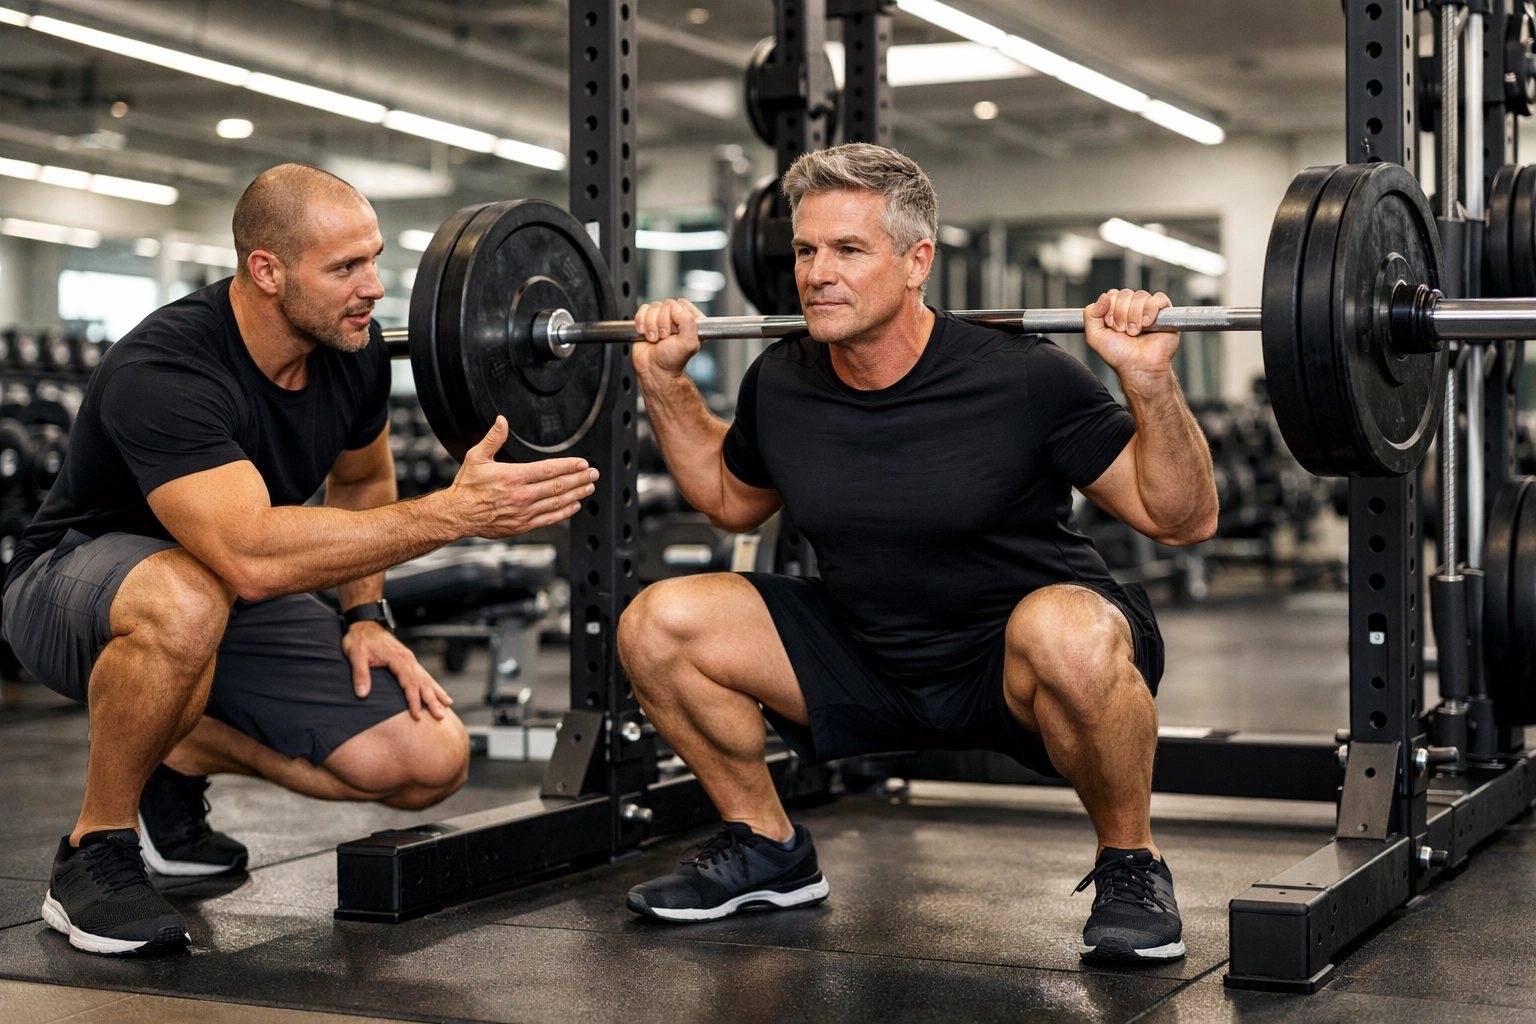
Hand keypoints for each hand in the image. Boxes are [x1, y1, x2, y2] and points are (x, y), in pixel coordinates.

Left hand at [343, 620, 451, 720]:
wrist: (365, 623)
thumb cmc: (360, 638)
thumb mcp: (356, 655)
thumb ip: (361, 674)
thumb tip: (362, 693)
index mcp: (399, 659)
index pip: (410, 683)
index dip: (413, 700)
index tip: (416, 715)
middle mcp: (408, 659)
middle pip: (423, 683)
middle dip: (432, 700)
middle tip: (440, 716)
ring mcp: (410, 659)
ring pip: (427, 679)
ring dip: (436, 693)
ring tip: (447, 706)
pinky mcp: (408, 660)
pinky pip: (424, 674)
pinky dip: (433, 685)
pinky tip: (439, 692)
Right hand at [448, 416, 598, 537]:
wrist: (457, 514)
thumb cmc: (467, 487)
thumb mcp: (476, 457)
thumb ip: (493, 438)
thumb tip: (502, 421)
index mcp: (513, 476)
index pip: (548, 469)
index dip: (569, 466)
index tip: (582, 463)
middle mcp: (521, 495)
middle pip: (558, 486)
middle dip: (579, 478)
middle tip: (593, 473)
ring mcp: (523, 512)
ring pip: (557, 502)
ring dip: (576, 494)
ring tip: (589, 487)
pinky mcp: (523, 525)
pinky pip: (549, 519)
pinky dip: (564, 512)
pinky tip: (574, 505)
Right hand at [631, 299, 703, 380]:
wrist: (654, 371)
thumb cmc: (672, 361)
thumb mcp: (689, 343)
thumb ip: (688, 322)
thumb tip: (675, 308)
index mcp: (693, 322)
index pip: (682, 304)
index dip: (676, 317)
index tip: (675, 332)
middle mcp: (678, 319)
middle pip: (667, 305)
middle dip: (662, 322)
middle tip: (664, 338)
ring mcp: (662, 319)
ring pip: (654, 307)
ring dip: (651, 325)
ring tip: (655, 339)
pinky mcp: (648, 320)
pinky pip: (642, 310)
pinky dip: (641, 322)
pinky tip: (645, 334)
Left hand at [1084, 289, 1177, 387]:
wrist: (1138, 367)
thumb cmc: (1120, 355)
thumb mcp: (1095, 337)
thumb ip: (1090, 315)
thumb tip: (1103, 297)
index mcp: (1116, 311)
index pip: (1112, 295)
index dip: (1110, 309)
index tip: (1111, 326)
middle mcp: (1132, 308)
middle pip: (1125, 294)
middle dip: (1121, 314)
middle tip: (1123, 331)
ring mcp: (1148, 310)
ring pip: (1140, 296)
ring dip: (1134, 315)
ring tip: (1135, 332)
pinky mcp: (1165, 313)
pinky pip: (1159, 299)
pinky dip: (1151, 309)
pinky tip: (1147, 324)